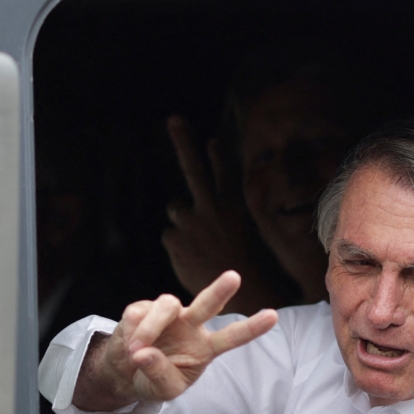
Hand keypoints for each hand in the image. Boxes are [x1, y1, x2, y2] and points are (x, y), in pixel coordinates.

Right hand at [74, 271, 278, 410]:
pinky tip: (129, 346)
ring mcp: (169, 314)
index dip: (252, 327)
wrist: (126, 372)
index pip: (232, 336)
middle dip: (220, 290)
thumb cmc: (155, 379)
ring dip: (151, 328)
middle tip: (234, 277)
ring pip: (167, 305)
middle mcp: (191, 325)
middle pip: (208, 304)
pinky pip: (139, 314)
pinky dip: (132, 333)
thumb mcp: (163, 390)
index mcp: (205, 347)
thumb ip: (159, 374)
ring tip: (137, 352)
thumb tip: (144, 353)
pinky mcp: (143, 307)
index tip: (273, 316)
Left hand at [162, 117, 277, 310]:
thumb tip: (198, 203)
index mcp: (232, 205)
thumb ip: (220, 215)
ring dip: (183, 220)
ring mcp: (192, 221)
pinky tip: (192, 256)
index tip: (210, 140)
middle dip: (183, 142)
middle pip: (193, 168)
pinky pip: (171, 234)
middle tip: (173, 119)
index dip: (216, 155)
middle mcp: (211, 207)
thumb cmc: (242, 266)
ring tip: (200, 242)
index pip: (223, 172)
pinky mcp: (176, 237)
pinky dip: (178, 244)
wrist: (240, 295)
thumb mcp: (241, 234)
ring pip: (177, 209)